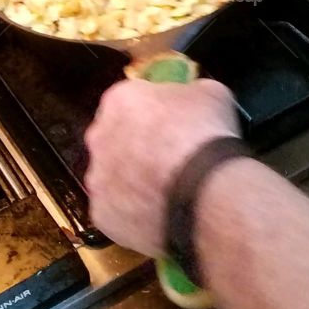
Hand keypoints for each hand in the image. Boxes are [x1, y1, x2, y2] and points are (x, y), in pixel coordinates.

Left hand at [85, 78, 239, 254]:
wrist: (205, 193)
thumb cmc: (205, 135)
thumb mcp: (209, 93)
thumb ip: (188, 93)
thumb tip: (191, 100)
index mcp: (120, 100)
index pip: (129, 100)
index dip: (151, 112)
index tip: (169, 122)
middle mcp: (99, 137)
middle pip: (115, 138)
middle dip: (135, 145)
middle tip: (167, 157)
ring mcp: (98, 179)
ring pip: (113, 177)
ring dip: (132, 180)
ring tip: (166, 190)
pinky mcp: (103, 215)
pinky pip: (117, 210)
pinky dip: (134, 212)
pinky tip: (159, 212)